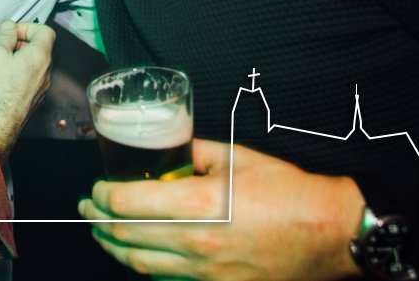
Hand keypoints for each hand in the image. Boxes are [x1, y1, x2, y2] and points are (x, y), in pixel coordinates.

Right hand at [0, 20, 54, 160]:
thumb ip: (5, 36)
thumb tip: (10, 26)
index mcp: (40, 56)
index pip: (46, 31)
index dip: (28, 27)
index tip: (11, 34)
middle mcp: (46, 72)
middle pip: (40, 48)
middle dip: (21, 44)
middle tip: (2, 49)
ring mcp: (42, 88)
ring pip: (35, 65)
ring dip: (20, 60)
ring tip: (0, 66)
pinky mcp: (34, 100)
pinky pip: (31, 80)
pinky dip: (20, 75)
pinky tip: (2, 82)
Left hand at [79, 140, 364, 280]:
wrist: (330, 233)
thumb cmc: (287, 191)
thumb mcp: (235, 157)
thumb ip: (191, 153)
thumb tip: (162, 150)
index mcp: (199, 204)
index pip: (128, 203)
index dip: (103, 195)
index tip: (96, 189)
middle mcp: (197, 243)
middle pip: (127, 237)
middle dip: (99, 222)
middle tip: (87, 210)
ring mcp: (207, 272)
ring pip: (142, 266)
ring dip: (115, 249)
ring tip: (104, 234)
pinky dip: (148, 268)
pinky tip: (142, 255)